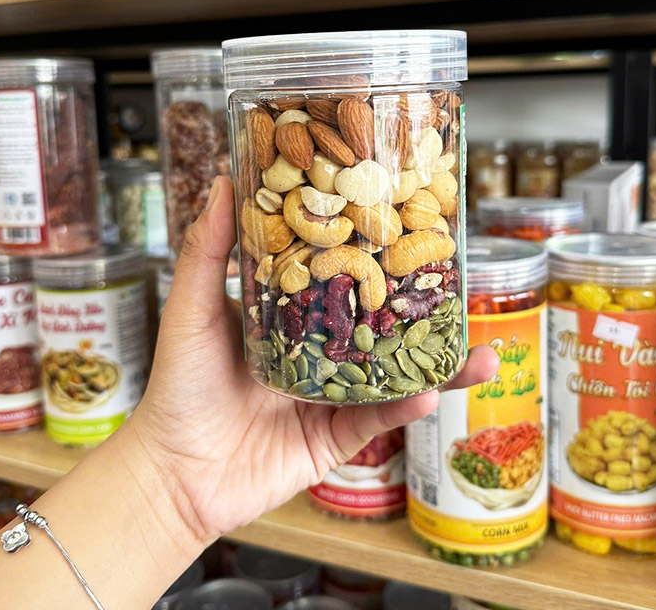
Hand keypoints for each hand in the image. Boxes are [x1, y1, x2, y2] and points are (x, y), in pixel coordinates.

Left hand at [131, 177, 498, 544]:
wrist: (171, 473)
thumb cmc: (179, 384)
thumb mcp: (192, 309)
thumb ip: (208, 250)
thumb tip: (224, 183)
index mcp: (294, 316)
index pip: (345, 279)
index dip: (379, 257)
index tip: (417, 229)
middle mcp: (321, 351)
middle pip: (382, 326)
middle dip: (427, 312)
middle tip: (466, 290)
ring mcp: (332, 395)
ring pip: (395, 375)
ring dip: (440, 368)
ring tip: (483, 355)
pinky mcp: (335, 438)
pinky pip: (376, 421)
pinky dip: (402, 409)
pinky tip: (426, 394)